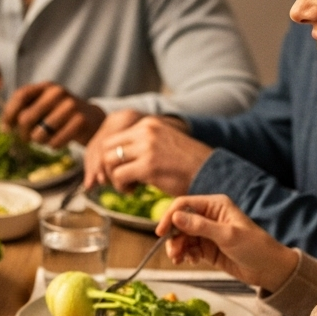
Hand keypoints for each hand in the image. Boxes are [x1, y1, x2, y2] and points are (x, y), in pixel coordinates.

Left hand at [2, 82, 100, 146]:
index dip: (8, 113)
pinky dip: (53, 146)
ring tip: (46, 138)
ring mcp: (70, 106)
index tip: (5, 128)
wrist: (92, 119)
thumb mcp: (43, 107)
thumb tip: (4, 128)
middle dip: (23, 134)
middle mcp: (58, 92)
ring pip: (39, 134)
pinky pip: (55, 142)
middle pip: (26, 118)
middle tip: (27, 139)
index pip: (20, 95)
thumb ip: (24, 112)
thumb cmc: (60, 116)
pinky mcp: (80, 122)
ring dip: (39, 142)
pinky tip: (59, 141)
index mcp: (46, 87)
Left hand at [84, 116, 208, 192]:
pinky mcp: (149, 166)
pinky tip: (134, 190)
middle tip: (118, 180)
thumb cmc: (186, 164)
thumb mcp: (161, 144)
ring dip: (114, 177)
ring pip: (109, 161)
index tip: (116, 171)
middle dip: (107, 167)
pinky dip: (122, 187)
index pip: (113, 137)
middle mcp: (146, 131)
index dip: (109, 157)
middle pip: (106, 147)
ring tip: (128, 186)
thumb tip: (114, 156)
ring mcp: (147, 147)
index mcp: (148, 124)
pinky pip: (119, 176)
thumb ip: (141, 145)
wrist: (210, 172)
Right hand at [154, 194, 298, 291]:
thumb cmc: (255, 247)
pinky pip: (187, 248)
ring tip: (180, 260)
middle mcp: (208, 216)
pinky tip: (190, 261)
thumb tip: (175, 217)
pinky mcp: (206, 247)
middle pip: (179, 222)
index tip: (161, 233)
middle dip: (174, 237)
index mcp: (215, 205)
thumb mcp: (227, 235)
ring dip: (177, 248)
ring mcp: (206, 232)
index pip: (184, 205)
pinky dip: (184, 255)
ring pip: (181, 237)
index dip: (170, 217)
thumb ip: (200, 226)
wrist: (269, 269)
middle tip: (173, 253)